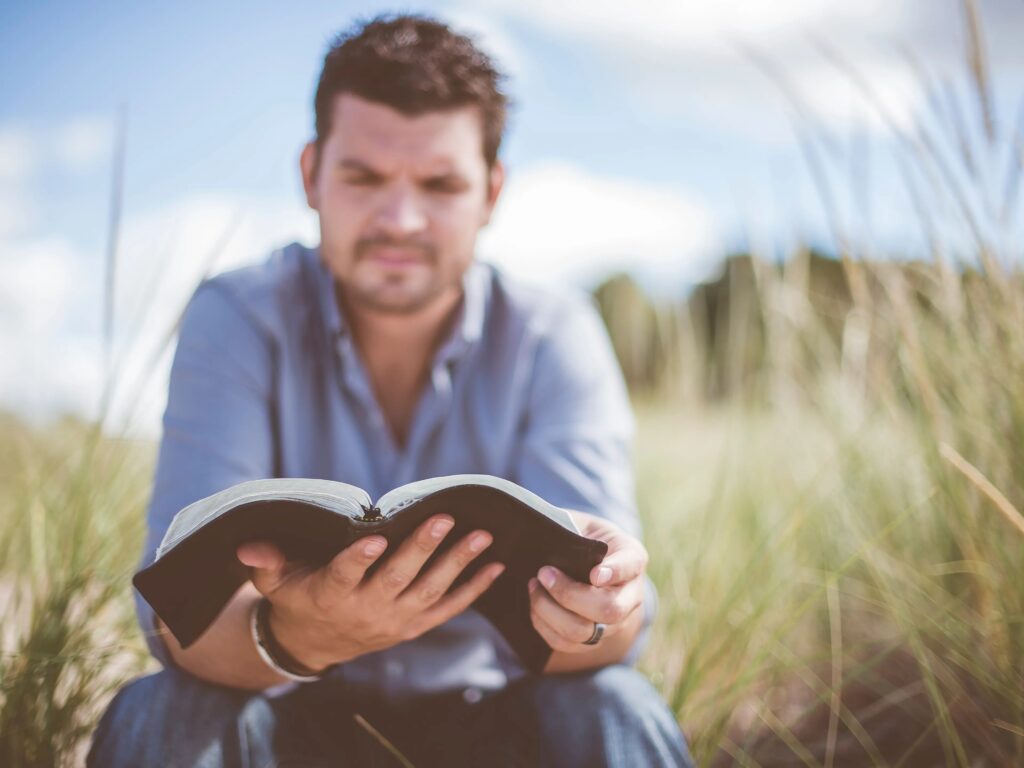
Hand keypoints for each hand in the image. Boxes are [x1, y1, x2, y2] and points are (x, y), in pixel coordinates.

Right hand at [237, 515, 504, 671]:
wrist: (315, 643)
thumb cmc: (296, 596)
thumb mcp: (275, 581)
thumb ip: (266, 562)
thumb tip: (247, 547)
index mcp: (331, 593)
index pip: (345, 575)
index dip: (358, 558)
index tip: (373, 538)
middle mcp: (367, 609)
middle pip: (398, 578)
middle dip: (422, 548)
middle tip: (444, 518)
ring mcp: (396, 619)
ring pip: (430, 590)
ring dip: (458, 563)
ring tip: (482, 535)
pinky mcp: (415, 624)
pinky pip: (449, 607)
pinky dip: (474, 589)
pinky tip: (496, 566)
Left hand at [528, 511, 646, 657]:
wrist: (589, 561)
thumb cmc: (582, 536)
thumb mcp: (582, 523)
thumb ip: (570, 528)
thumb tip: (544, 536)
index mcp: (633, 557)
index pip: (631, 565)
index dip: (615, 572)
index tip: (593, 574)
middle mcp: (630, 595)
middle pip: (609, 610)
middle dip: (570, 594)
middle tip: (544, 573)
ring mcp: (614, 622)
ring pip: (585, 632)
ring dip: (551, 612)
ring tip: (533, 586)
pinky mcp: (592, 639)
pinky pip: (567, 643)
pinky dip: (544, 625)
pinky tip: (534, 604)